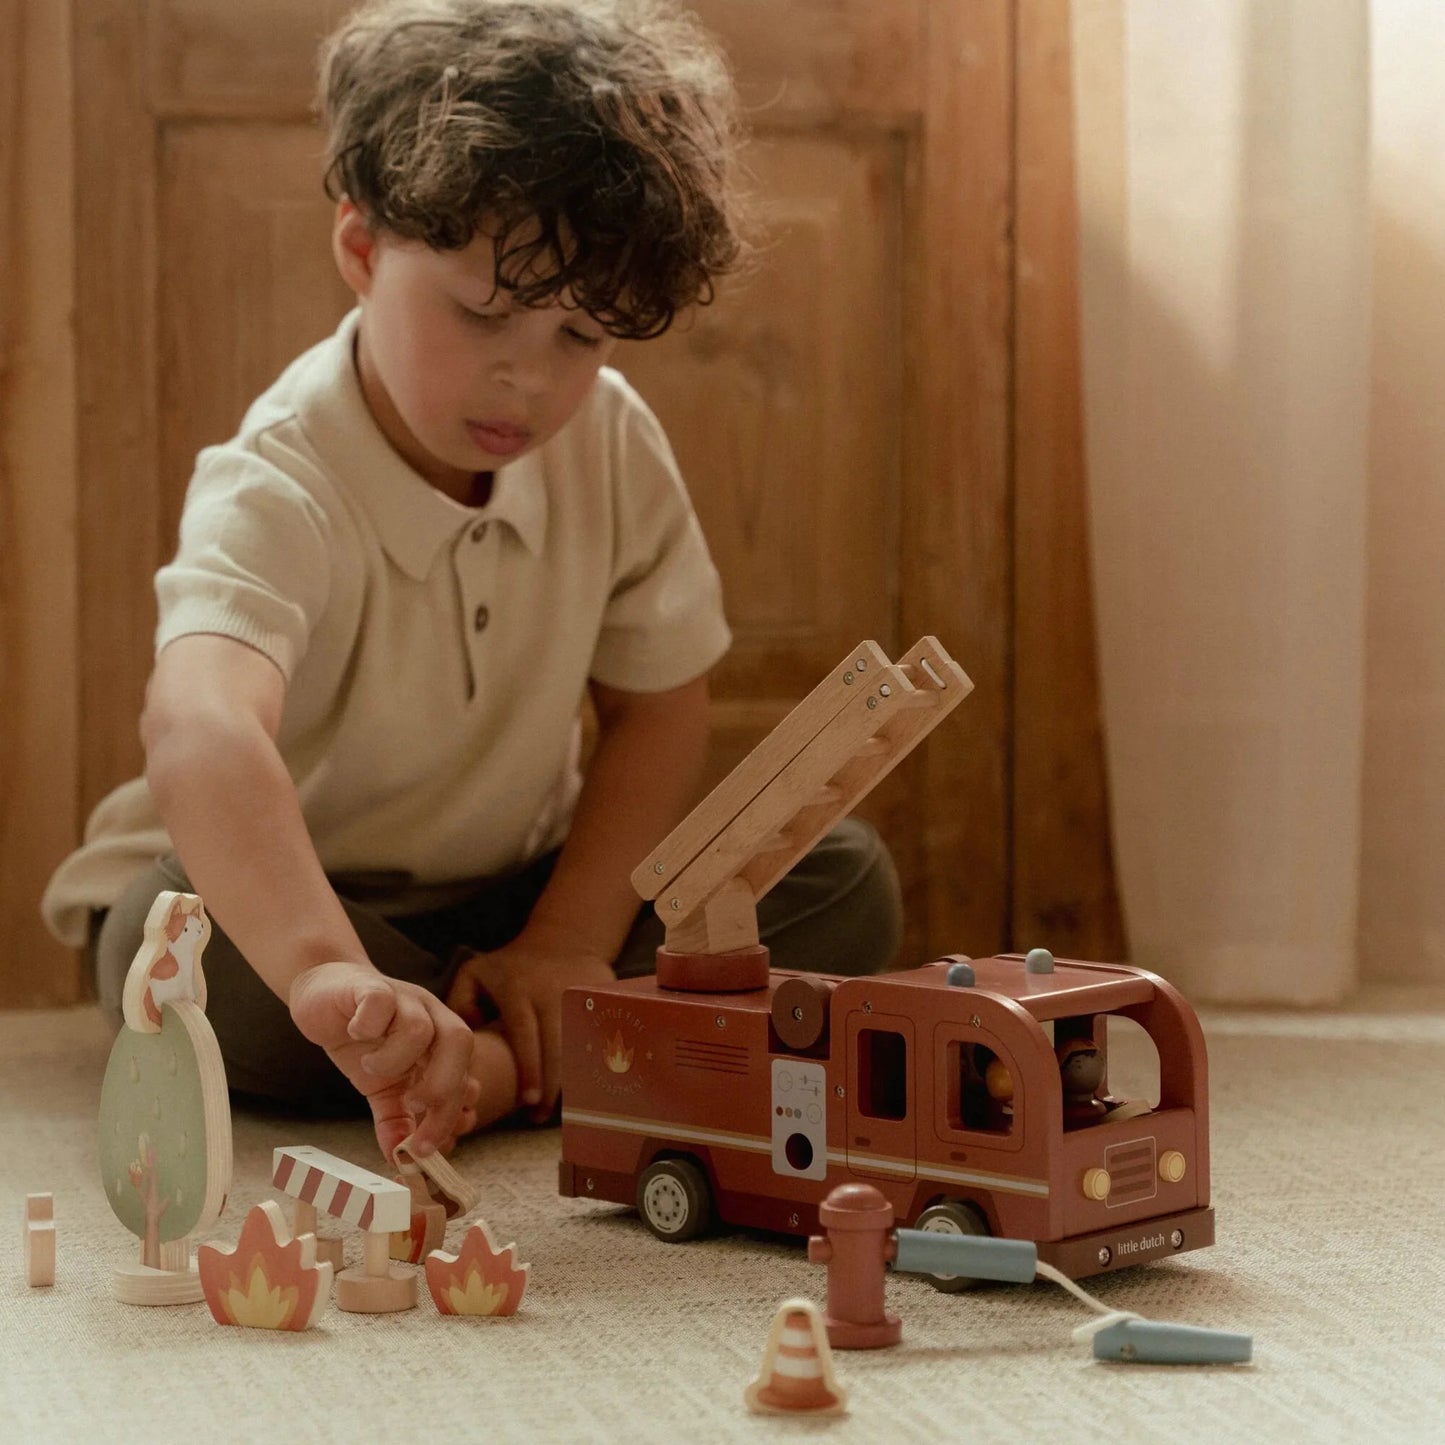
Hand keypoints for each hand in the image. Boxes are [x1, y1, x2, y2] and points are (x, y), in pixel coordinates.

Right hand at [288, 960, 475, 1159]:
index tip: (427, 1147)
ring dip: (395, 1060)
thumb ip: (393, 1118)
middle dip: (440, 1087)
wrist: (325, 991)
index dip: (451, 1114)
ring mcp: (402, 999)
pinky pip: (380, 1002)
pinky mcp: (369, 987)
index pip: (463, 1077)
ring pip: (421, 1028)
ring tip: (370, 1068)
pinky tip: (354, 1034)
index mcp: (440, 1042)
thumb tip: (400, 1159)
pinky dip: (368, 1025)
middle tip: (409, 1110)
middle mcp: (430, 1016)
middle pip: (459, 1043)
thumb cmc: (361, 1039)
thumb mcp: (380, 1085)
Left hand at [445, 927, 614, 1122]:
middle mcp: (551, 993)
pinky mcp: (601, 997)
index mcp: (519, 990)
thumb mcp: (476, 973)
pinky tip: (578, 1085)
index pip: (525, 1034)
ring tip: (555, 1108)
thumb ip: (458, 1003)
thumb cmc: (513, 964)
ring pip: (579, 1046)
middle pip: (556, 1046)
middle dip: (551, 1084)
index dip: (529, 1069)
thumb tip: (466, 1035)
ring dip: (569, 1079)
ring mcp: (580, 995)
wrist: (565, 936)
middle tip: (540, 1114)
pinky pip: (597, 1037)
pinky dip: (589, 1064)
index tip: (527, 1101)